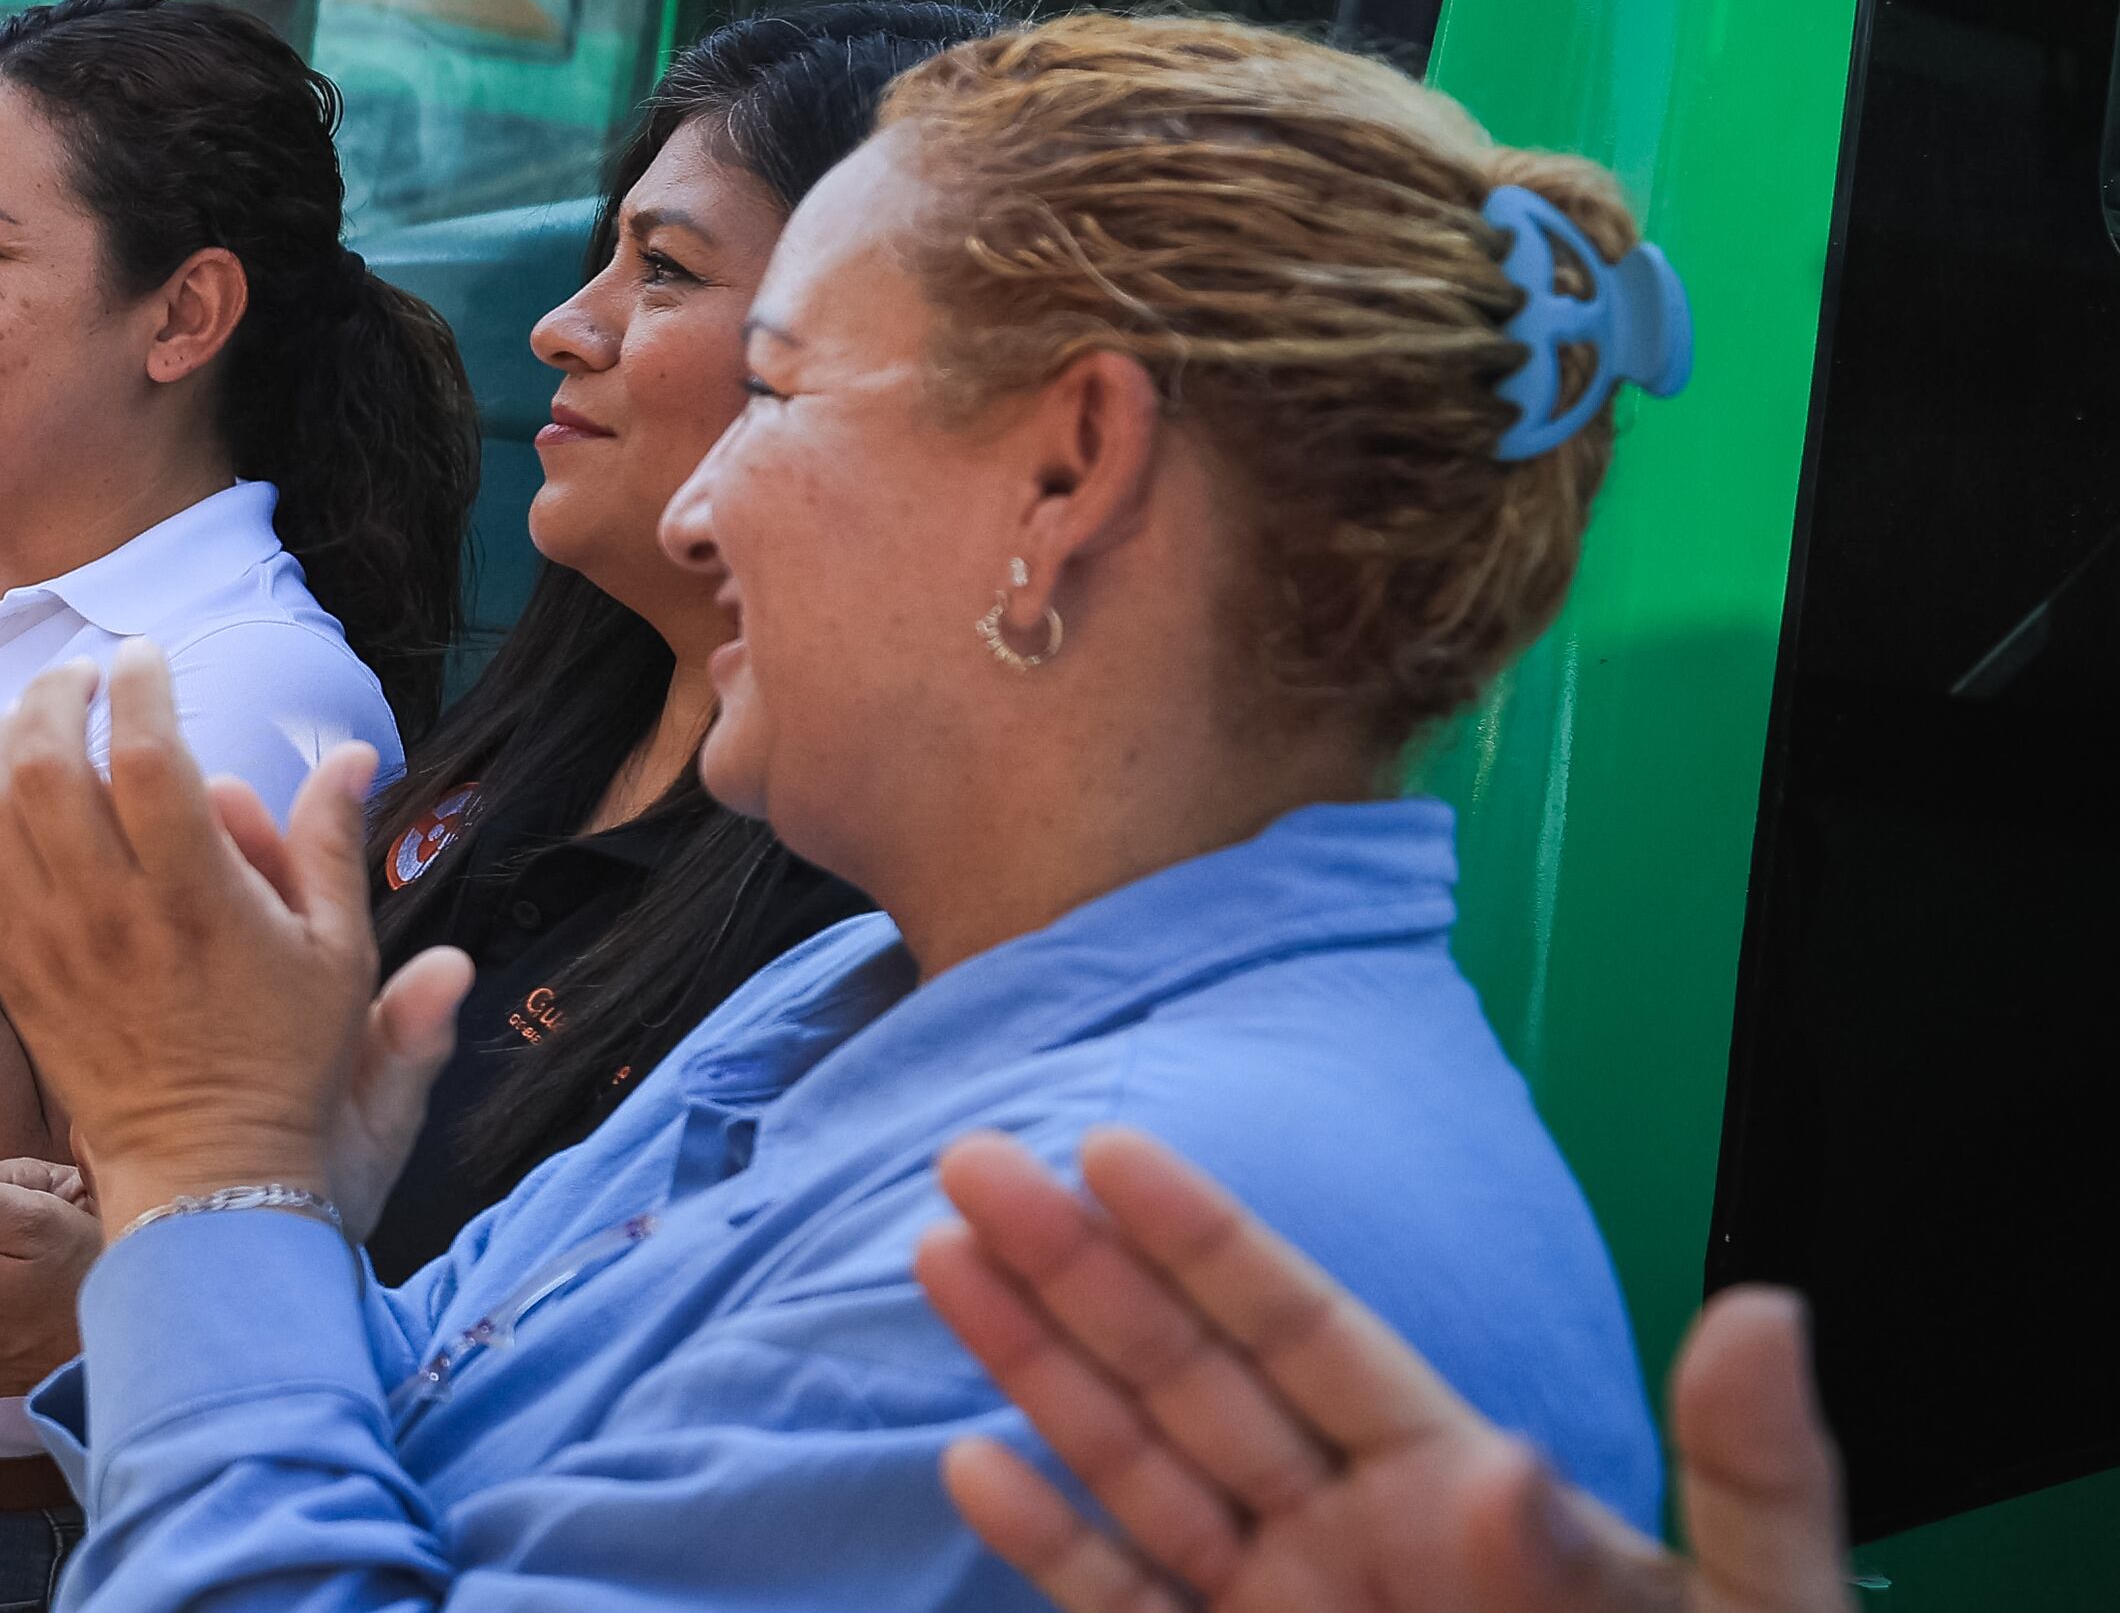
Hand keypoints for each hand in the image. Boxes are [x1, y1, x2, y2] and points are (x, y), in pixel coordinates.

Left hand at [0, 643, 408, 1233]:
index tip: (147, 656)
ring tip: (34, 714)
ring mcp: (53, 946)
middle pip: (47, 764)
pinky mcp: (15, 976)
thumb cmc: (285, 1063)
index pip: (147, 756)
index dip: (140, 686)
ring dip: (3, 738)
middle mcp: (114, 914)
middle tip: (82, 674)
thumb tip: (352, 753)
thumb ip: (335, 845)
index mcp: (198, 899)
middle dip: (56, 693)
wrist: (207, 1172)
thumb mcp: (340, 957)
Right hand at [917, 1125, 1847, 1612]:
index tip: (1111, 1153)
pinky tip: (977, 1471)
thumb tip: (1756, 1320)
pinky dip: (1052, 1550)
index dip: (1210, 1244)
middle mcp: (1356, 1544)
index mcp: (1468, 1492)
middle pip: (1195, 1379)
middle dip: (1081, 1271)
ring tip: (946, 1258)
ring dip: (1038, 1371)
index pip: (1312, 1338)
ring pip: (1136, 1476)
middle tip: (974, 1162)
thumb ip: (1742, 1486)